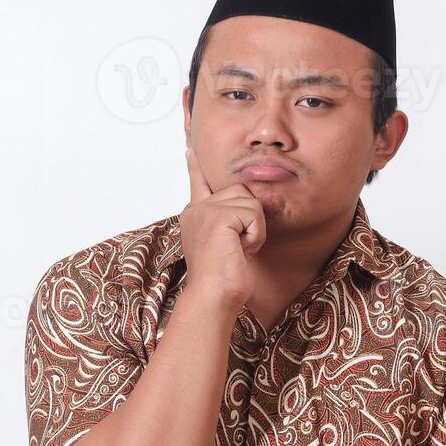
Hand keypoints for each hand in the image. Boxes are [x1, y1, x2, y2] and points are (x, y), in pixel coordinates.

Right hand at [178, 144, 265, 310]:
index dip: (195, 166)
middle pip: (241, 191)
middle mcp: (196, 209)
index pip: (198, 183)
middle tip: (238, 246)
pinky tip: (240, 250)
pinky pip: (254, 214)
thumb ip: (229, 221)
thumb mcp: (225, 244)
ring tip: (238, 249)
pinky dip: (255, 234)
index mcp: (195, 215)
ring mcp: (205, 210)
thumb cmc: (222, 279)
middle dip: (250, 219)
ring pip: (251, 201)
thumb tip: (246, 203)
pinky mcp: (218, 216)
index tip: (190, 149)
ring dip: (254, 228)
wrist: (214, 296)